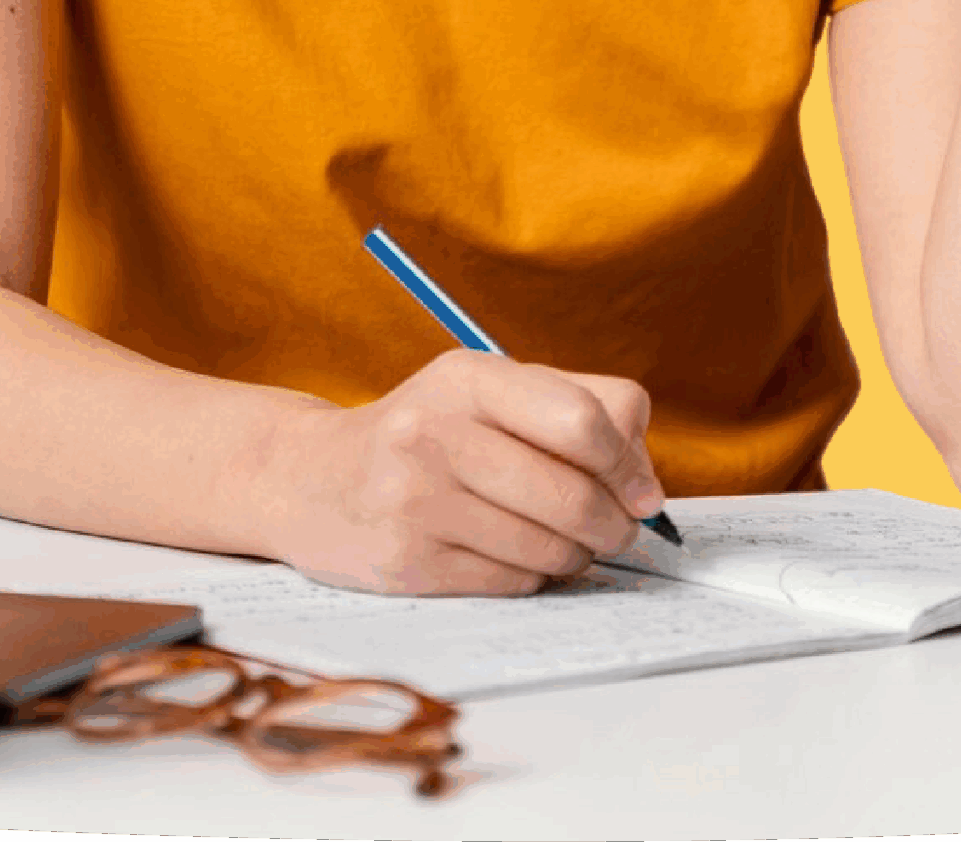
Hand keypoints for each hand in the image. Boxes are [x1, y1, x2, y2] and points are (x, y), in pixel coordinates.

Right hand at [275, 351, 665, 596]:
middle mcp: (436, 432)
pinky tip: (517, 556)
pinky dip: (533, 577)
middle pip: (573, 494)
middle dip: (613, 524)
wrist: (314, 480)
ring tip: (565, 542)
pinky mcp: (407, 562)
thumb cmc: (429, 433)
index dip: (629, 464)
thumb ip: (579, 410)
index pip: (582, 419)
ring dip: (575, 555)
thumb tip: (646, 485)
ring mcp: (416, 500)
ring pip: (547, 547)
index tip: (643, 493)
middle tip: (618, 531)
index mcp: (469, 376)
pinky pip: (511, 583)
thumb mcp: (492, 392)